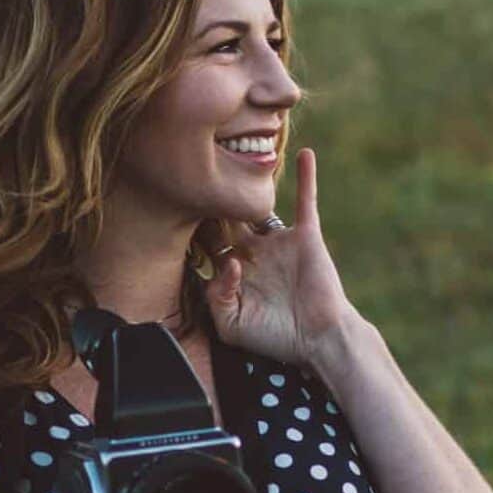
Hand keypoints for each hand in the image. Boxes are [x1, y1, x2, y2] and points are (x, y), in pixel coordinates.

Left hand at [201, 145, 355, 367]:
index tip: (175, 210)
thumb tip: (227, 261)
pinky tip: (304, 153)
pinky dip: (307, 177)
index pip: (209, 243)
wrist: (318, 340)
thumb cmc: (274, 337)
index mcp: (234, 270)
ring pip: (260, 205)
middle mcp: (254, 250)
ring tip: (235, 156)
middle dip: (212, 200)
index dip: (194, 230)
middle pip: (228, 216)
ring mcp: (279, 241)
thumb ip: (218, 297)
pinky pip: (306, 202)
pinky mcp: (306, 237)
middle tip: (197, 176)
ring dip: (250, 183)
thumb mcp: (232, 325)